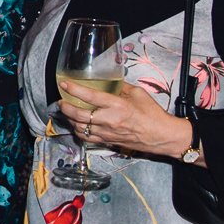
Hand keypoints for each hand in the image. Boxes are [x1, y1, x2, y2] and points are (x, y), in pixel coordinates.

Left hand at [57, 79, 195, 161]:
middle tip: (61, 101)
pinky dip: (79, 131)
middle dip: (66, 108)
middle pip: (79, 115)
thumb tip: (110, 81)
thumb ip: (122, 87)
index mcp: (118, 106)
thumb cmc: (153, 114)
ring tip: (67, 112)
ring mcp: (107, 133)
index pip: (90, 96)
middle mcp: (109, 120)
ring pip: (80, 128)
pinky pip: (87, 138)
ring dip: (70, 120)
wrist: (162, 136)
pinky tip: (77, 125)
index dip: (74, 90)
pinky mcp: (108, 142)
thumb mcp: (139, 94)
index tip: (65, 84)